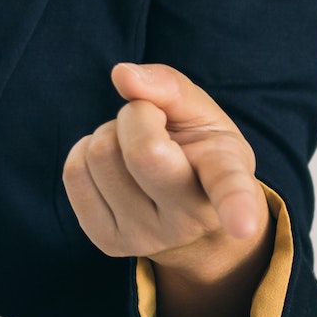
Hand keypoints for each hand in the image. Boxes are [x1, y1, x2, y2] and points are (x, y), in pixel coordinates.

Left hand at [63, 63, 274, 316]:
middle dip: (135, 115)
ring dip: (109, 133)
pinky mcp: (107, 241)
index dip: (237, 206)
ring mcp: (145, 237)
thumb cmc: (197, 151)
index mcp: (224, 179)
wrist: (182, 208)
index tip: (243, 226)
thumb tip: (122, 74)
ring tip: (134, 148)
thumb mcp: (201, 114)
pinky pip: (74, 173)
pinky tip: (113, 165)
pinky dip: (85, 152)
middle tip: (152, 123)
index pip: (230, 189)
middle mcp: (188, 220)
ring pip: (99, 155)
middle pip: (141, 151)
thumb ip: (169, 86)